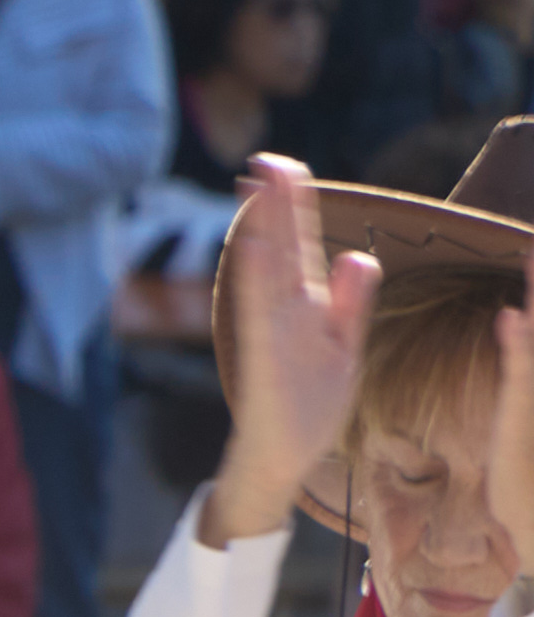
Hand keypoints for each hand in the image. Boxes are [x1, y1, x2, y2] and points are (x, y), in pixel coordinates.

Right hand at [208, 156, 375, 541]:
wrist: (284, 456)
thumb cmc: (309, 405)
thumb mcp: (343, 345)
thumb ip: (352, 300)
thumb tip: (360, 254)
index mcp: (306, 306)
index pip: (301, 244)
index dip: (294, 205)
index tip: (282, 167)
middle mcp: (285, 313)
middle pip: (283, 247)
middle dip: (274, 204)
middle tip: (263, 160)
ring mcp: (273, 334)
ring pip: (268, 271)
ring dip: (262, 229)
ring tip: (256, 189)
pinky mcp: (267, 358)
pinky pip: (262, 312)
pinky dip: (258, 279)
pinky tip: (257, 248)